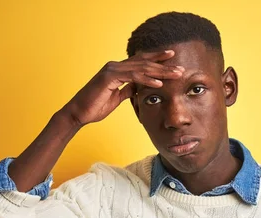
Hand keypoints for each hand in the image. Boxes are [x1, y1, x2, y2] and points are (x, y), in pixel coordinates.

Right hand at [60, 50, 182, 126]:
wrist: (79, 113)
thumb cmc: (96, 106)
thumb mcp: (117, 97)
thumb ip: (127, 89)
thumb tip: (137, 87)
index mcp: (118, 70)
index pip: (141, 62)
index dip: (157, 60)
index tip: (173, 60)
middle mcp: (115, 66)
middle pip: (144, 62)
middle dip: (164, 65)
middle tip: (180, 68)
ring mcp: (112, 70)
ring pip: (141, 68)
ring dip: (160, 71)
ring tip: (175, 75)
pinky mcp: (109, 78)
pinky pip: (132, 77)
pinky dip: (146, 79)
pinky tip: (159, 83)